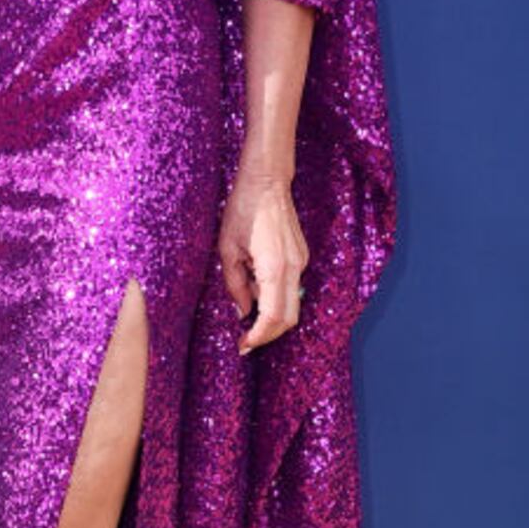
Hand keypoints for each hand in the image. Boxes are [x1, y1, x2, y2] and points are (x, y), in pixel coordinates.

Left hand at [218, 155, 308, 355]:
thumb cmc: (242, 211)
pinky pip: (291, 287)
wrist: (267, 183)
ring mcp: (301, 262)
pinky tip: (256, 288)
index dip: (258, 337)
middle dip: (268, 334)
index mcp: (274, 268)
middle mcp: (293, 268)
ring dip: (271, 315)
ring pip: (292, 304)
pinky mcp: (301, 256)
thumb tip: (241, 312)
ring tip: (246, 309)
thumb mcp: (227, 249)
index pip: (273, 317)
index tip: (243, 345)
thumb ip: (235, 285)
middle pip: (289, 318)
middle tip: (245, 340)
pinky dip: (275, 297)